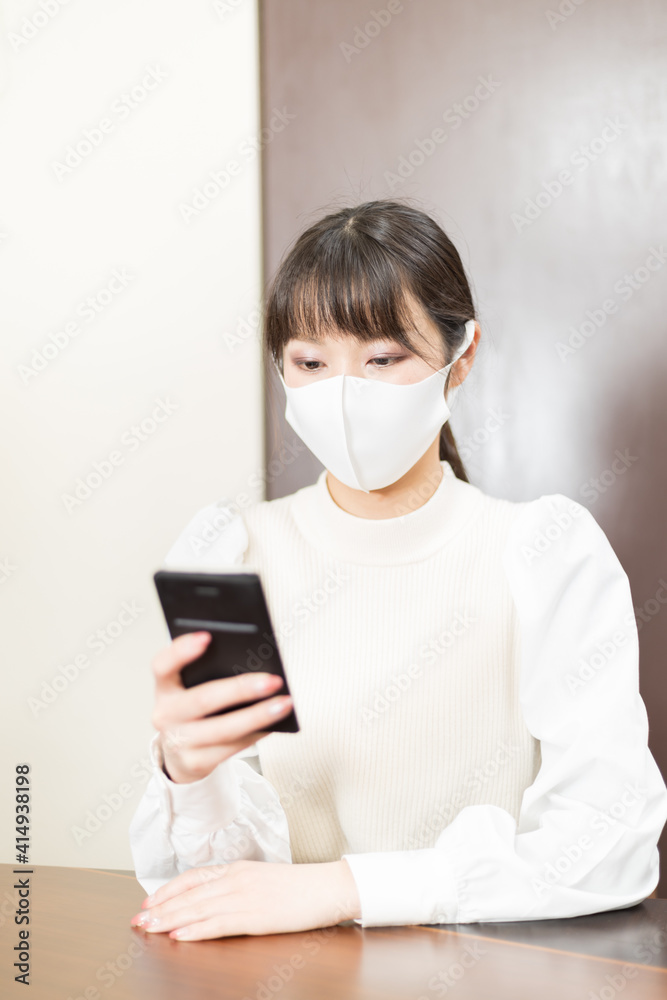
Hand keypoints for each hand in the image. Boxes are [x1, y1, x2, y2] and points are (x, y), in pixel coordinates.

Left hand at [130, 859, 361, 939]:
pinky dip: (196, 930)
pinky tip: (179, 937)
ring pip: (198, 908)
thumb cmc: (299, 887)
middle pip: (190, 894)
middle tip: (138, 919)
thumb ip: (237, 885)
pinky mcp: (254, 916)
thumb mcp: (262, 879)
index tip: (149, 901)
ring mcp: (244, 897)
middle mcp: (236, 880)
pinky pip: (218, 923)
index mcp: (237, 869)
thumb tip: (213, 899)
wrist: (326, 887)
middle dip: (160, 907)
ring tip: (148, 928)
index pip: (194, 877)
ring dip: (169, 919)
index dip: (169, 889)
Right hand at [151, 631, 293, 783]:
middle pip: (202, 700)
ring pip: (222, 729)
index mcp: (165, 688)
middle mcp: (165, 715)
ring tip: (284, 704)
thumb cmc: (196, 710)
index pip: (162, 665)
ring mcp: (177, 742)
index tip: (207, 636)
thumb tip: (254, 662)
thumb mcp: (194, 688)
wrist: (181, 753)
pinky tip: (275, 724)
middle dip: (241, 689)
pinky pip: (230, 748)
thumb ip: (211, 672)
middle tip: (273, 681)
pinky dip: (256, 734)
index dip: (181, 651)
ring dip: (258, 716)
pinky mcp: (194, 763)